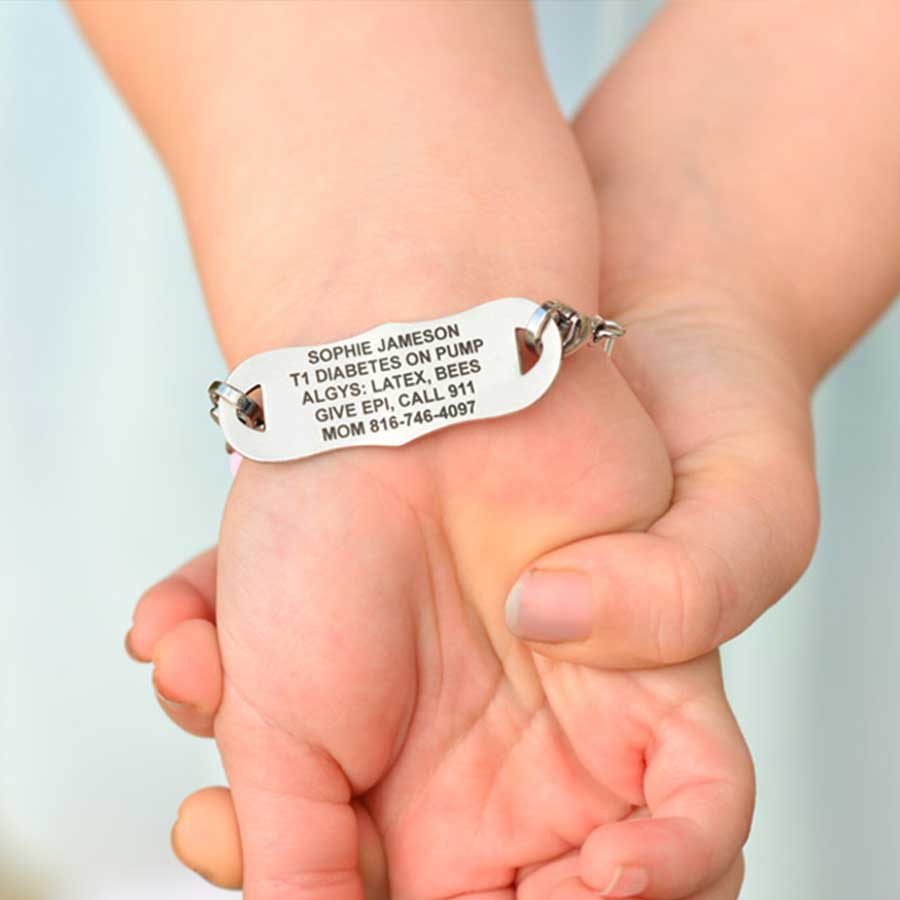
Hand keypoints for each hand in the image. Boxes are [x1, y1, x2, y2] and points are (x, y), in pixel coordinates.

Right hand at [128, 343, 751, 899]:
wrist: (396, 413)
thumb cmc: (317, 547)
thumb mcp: (271, 740)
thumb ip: (297, 870)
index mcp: (393, 805)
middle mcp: (492, 782)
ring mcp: (577, 737)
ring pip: (635, 888)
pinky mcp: (651, 679)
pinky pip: (703, 806)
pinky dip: (679, 861)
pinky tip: (609, 871)